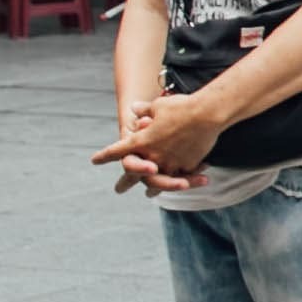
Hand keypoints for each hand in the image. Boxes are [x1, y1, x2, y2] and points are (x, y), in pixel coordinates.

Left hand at [92, 86, 224, 191]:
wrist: (207, 113)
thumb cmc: (181, 107)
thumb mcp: (159, 106)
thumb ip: (145, 110)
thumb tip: (135, 109)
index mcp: (142, 140)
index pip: (118, 150)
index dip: (105, 156)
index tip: (94, 160)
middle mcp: (153, 155)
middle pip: (135, 174)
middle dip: (125, 182)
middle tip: (118, 190)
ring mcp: (170, 163)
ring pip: (159, 181)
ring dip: (154, 188)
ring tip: (150, 195)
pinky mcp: (187, 166)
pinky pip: (180, 175)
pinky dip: (179, 178)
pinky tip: (180, 182)